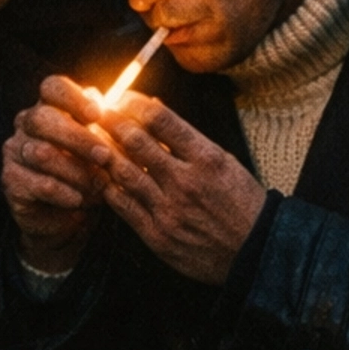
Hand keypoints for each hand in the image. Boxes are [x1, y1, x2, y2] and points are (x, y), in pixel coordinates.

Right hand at [1, 75, 111, 274]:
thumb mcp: (110, 151)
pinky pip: (39, 183)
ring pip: (42, 153)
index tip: (98, 115)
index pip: (53, 87)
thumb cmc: (93, 176)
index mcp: (51, 107)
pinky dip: (64, 193)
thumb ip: (121, 128)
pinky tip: (79, 200)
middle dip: (79, 138)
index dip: (74, 98)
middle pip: (44, 118)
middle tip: (105, 156)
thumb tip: (151, 103)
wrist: (70, 218)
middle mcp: (28, 124)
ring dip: (76, 172)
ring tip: (98, 186)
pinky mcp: (11, 180)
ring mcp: (16, 150)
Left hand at [96, 92, 268, 285]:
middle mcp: (185, 181)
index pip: (160, 120)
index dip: (134, 104)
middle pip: (136, 142)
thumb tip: (154, 108)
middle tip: (97, 112)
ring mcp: (169, 210)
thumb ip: (188, 138)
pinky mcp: (157, 236)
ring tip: (94, 141)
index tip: (122, 98)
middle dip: (111, 122)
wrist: (254, 251)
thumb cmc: (241, 203)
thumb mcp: (224, 161)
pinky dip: (110, 188)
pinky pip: (123, 206)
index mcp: (206, 158)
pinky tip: (104, 177)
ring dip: (105, 153)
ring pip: (124, 172)